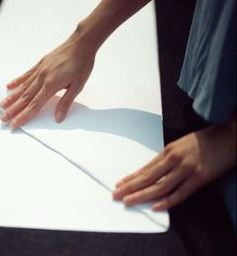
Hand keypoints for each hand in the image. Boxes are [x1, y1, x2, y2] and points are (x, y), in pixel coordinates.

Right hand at [0, 33, 95, 127]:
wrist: (81, 43)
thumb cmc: (82, 64)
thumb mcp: (78, 86)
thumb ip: (65, 102)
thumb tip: (58, 118)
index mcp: (51, 85)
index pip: (34, 105)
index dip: (24, 116)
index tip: (14, 124)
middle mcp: (42, 78)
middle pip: (25, 98)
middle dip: (13, 110)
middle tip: (3, 119)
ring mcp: (40, 70)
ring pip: (23, 87)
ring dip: (12, 98)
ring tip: (2, 105)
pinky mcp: (40, 64)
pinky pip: (26, 75)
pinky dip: (17, 81)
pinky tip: (9, 86)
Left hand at [113, 120, 235, 210]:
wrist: (228, 136)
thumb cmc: (205, 141)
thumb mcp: (180, 146)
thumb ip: (168, 159)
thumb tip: (154, 171)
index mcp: (168, 151)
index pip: (145, 168)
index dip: (131, 178)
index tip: (119, 185)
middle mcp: (174, 159)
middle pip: (147, 177)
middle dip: (130, 187)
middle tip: (116, 195)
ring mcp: (186, 169)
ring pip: (160, 186)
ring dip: (142, 195)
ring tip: (129, 201)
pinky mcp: (199, 177)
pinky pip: (181, 192)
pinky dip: (168, 201)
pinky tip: (156, 206)